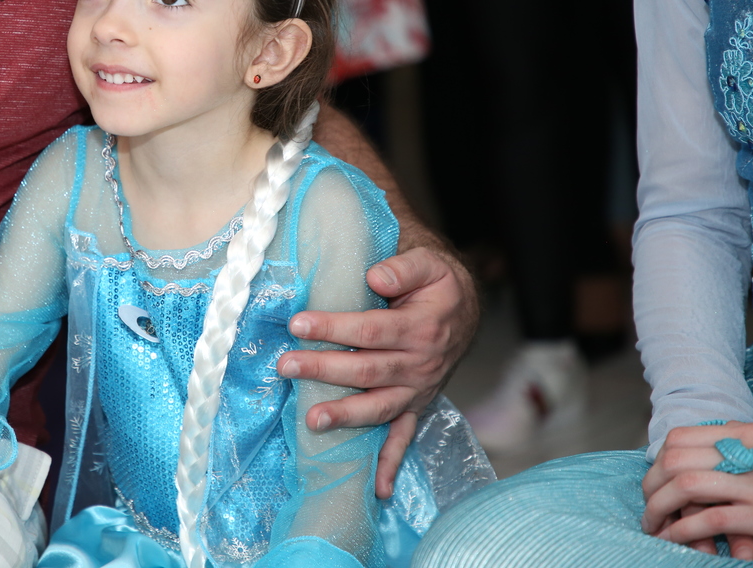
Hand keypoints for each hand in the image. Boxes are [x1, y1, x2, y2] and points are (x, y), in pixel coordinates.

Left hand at [276, 246, 477, 496]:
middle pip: (368, 370)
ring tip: (311, 420)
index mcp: (422, 328)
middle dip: (325, 369)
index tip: (298, 323)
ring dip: (346, 416)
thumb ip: (404, 267)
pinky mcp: (416, 406)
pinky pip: (404, 438)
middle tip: (287, 365)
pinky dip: (390, 464)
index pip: (370, 330)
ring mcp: (418, 390)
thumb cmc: (437, 284)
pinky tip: (376, 489)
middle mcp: (421, 364)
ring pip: (379, 407)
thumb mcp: (429, 263)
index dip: (334, 327)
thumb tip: (375, 279)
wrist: (465, 309)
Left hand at [641, 421, 752, 559]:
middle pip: (676, 460)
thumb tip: (681, 454)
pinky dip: (683, 529)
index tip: (652, 483)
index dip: (657, 462)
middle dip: (652, 486)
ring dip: (660, 509)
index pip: (680, 437)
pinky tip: (672, 538)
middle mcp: (749, 452)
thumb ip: (729, 449)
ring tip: (653, 526)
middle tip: (648, 510)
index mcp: (745, 434)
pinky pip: (709, 519)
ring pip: (686, 485)